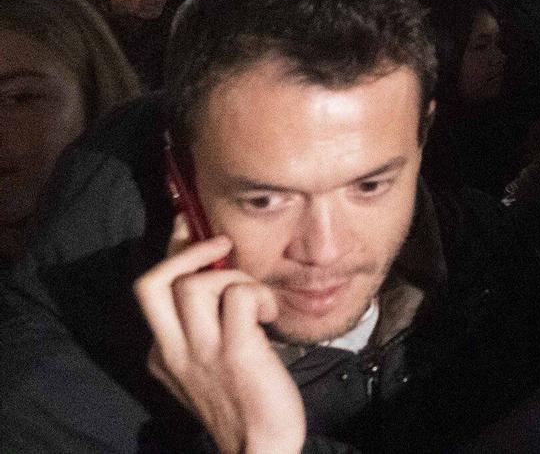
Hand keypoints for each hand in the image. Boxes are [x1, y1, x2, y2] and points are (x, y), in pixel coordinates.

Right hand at [134, 216, 305, 453]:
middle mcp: (174, 350)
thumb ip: (205, 327)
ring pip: (196, 284)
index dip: (173, 249)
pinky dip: (260, 294)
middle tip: (221, 245)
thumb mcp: (210, 363)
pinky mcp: (237, 354)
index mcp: (163, 352)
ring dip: (236, 276)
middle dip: (185, 249)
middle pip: (151, 282)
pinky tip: (271, 314)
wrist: (258, 448)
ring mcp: (202, 353)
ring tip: (257, 298)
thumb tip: (221, 276)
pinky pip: (241, 297)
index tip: (190, 223)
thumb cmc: (245, 401)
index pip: (152, 289)